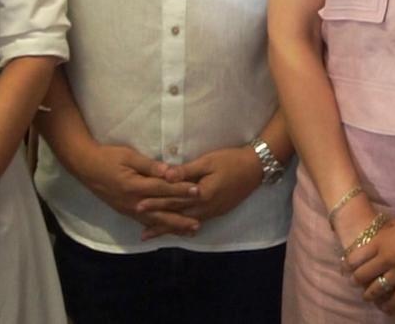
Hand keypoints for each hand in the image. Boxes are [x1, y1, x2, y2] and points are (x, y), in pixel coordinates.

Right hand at [70, 143, 200, 238]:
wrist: (86, 167)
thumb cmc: (108, 157)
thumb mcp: (129, 156)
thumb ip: (150, 165)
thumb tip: (169, 171)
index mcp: (135, 186)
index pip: (163, 189)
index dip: (181, 190)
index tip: (198, 191)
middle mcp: (133, 202)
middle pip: (162, 210)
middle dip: (182, 215)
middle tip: (200, 220)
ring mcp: (129, 209)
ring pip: (155, 220)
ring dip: (173, 226)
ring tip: (190, 230)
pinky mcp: (126, 211)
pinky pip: (145, 222)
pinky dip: (158, 227)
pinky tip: (167, 231)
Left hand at [140, 145, 261, 235]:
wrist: (255, 168)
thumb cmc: (231, 160)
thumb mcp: (208, 162)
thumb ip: (186, 171)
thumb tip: (165, 176)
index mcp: (202, 195)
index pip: (174, 201)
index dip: (155, 204)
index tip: (138, 206)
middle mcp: (206, 208)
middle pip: (178, 217)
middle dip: (159, 224)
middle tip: (142, 233)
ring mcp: (212, 212)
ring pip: (186, 223)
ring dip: (170, 229)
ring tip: (154, 235)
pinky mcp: (217, 211)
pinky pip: (196, 221)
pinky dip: (184, 226)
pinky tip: (177, 229)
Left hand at [345, 209, 394, 318]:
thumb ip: (385, 237)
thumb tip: (376, 244)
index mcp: (381, 241)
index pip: (356, 257)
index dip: (347, 265)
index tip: (345, 268)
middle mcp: (387, 258)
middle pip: (363, 275)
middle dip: (356, 281)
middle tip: (354, 282)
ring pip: (379, 289)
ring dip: (370, 295)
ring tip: (368, 296)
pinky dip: (392, 303)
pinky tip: (388, 305)